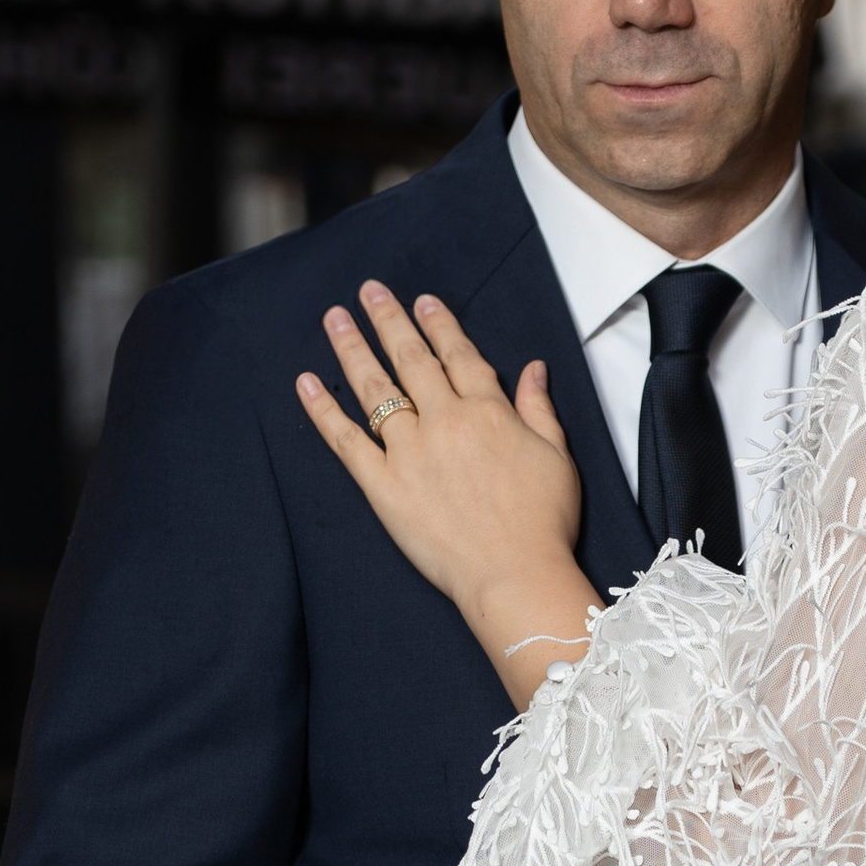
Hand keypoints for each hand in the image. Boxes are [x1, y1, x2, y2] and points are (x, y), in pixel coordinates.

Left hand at [297, 285, 597, 701]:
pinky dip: (323, 409)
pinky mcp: (382, 485)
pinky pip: (345, 440)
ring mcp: (409, 452)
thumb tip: (533, 368)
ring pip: (374, 388)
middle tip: (369, 291)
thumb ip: (540, 408)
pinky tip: (307, 382)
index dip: (439, 325)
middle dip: (388, 320)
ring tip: (335, 319)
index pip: (458, 356)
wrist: (515, 574)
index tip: (423, 302)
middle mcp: (445, 421)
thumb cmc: (543, 522)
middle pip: (410, 359)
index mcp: (489, 411)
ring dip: (352, 348)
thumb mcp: (558, 457)